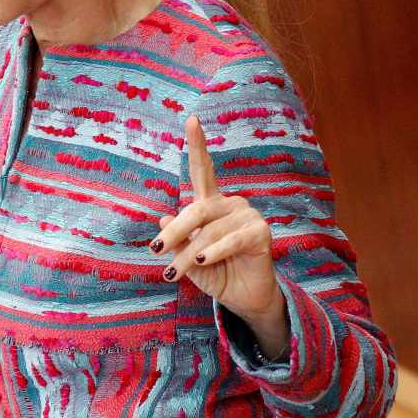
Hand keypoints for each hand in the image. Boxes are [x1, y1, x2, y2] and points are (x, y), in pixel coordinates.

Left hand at [152, 115, 288, 357]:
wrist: (243, 298)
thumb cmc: (215, 274)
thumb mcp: (188, 258)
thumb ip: (178, 240)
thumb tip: (163, 217)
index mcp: (211, 205)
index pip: (203, 171)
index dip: (198, 145)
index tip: (191, 119)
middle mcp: (230, 204)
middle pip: (197, 209)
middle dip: (174, 232)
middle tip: (155, 251)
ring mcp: (248, 216)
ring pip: (209, 231)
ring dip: (190, 254)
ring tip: (175, 273)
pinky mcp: (261, 232)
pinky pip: (231, 240)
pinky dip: (214, 252)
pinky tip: (204, 260)